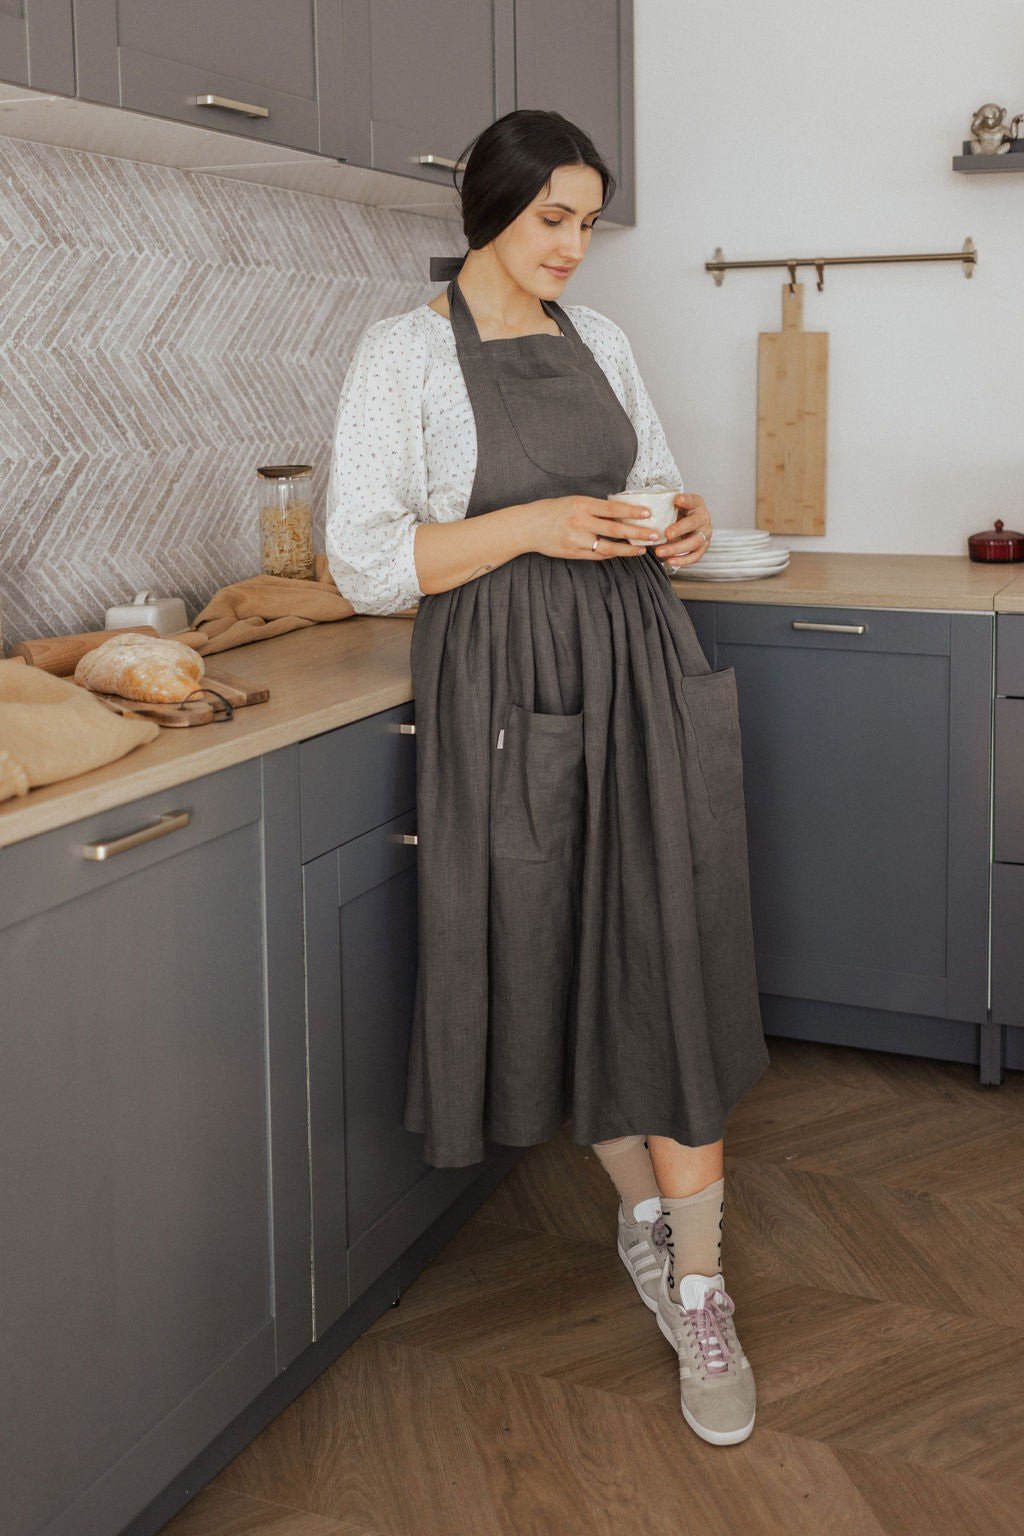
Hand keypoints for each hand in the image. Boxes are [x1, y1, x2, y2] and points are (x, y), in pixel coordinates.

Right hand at [523, 495, 662, 561]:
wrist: (528, 526)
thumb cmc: (552, 511)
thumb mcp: (573, 501)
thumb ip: (594, 508)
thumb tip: (619, 512)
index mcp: (581, 505)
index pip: (612, 509)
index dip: (631, 512)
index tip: (647, 514)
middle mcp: (580, 522)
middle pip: (615, 529)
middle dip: (637, 533)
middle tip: (654, 534)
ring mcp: (576, 540)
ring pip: (608, 547)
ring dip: (628, 549)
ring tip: (642, 549)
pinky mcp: (573, 553)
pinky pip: (597, 556)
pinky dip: (611, 554)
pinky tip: (622, 552)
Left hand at [652, 492, 712, 570]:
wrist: (684, 525)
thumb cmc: (675, 514)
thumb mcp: (672, 507)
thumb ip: (665, 506)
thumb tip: (645, 510)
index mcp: (696, 504)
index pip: (693, 500)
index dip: (686, 500)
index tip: (676, 500)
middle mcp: (703, 518)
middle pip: (693, 524)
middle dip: (679, 529)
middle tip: (666, 534)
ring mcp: (705, 534)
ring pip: (694, 542)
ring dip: (676, 548)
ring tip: (660, 551)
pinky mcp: (703, 547)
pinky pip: (695, 556)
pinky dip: (682, 560)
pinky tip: (669, 561)